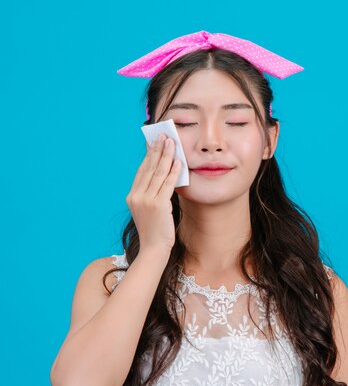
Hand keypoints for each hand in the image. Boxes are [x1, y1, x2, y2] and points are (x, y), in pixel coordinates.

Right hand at [126, 133, 181, 255]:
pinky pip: (167, 184)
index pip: (141, 171)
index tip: (154, 142)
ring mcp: (146, 200)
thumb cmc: (155, 230)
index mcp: (132, 196)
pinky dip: (174, 171)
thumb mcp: (149, 210)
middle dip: (157, 150)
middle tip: (164, 136)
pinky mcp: (158, 205)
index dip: (148, 155)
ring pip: (158, 173)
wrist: (154, 249)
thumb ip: (152, 194)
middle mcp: (136, 196)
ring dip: (166, 156)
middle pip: (149, 168)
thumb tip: (164, 175)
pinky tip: (178, 162)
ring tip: (172, 143)